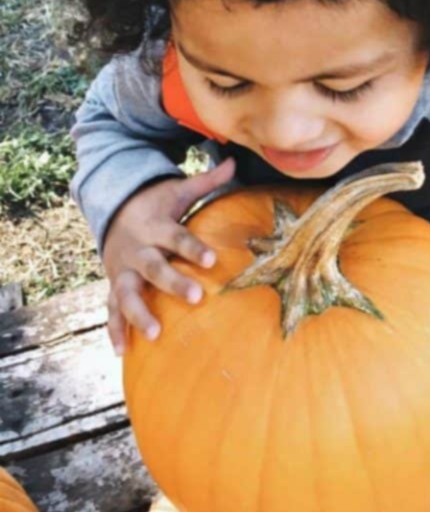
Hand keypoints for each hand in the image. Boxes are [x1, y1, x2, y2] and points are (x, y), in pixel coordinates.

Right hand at [102, 156, 234, 355]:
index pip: (178, 237)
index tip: (213, 261)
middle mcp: (138, 249)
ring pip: (127, 294)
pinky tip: (122, 351)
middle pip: (154, 268)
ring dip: (139, 314)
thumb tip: (235, 160)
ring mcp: (123, 270)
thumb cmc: (156, 204)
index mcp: (157, 227)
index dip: (194, 248)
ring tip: (155, 334)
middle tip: (196, 298)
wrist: (113, 209)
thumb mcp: (178, 191)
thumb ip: (208, 181)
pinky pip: (111, 309)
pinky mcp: (114, 284)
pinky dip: (114, 330)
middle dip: (173, 283)